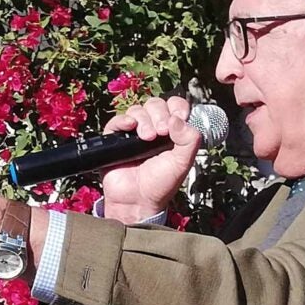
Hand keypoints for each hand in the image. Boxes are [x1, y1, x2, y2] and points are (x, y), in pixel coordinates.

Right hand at [100, 96, 201, 222]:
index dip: (177, 108)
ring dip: (144, 120)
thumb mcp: (183, 162)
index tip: (179, 119)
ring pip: (137, 110)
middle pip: (155, 104)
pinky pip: (117, 120)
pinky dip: (124, 120)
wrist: (137, 200)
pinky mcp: (115, 139)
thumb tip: (176, 119)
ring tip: (147, 139)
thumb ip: (189, 139)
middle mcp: (153, 128)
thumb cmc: (160, 184)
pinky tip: (130, 128)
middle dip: (160, 114)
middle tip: (162, 132)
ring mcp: (133, 132)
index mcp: (172, 131)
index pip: (175, 106)